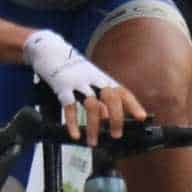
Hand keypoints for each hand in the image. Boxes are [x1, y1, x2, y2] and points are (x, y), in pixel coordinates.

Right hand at [21, 29, 145, 143]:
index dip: (133, 105)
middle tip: (116, 134)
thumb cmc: (70, 68)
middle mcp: (93, 80)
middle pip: (111, 98)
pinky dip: (73, 123)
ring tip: (93, 141)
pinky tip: (74, 135)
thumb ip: (98, 98)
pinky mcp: (62, 87)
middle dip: (116, 118)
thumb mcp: (88, 80)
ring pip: (92, 105)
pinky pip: (70, 107)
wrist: (49, 50)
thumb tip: (106, 117)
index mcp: (102, 78)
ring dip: (94, 126)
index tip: (142, 117)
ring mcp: (78, 82)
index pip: (122, 91)